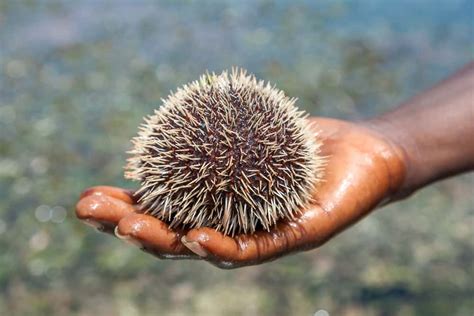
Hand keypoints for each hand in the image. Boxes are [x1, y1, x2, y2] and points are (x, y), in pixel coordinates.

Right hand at [76, 117, 405, 267]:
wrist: (366, 153)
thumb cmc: (305, 145)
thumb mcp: (253, 134)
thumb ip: (217, 136)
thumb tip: (174, 122)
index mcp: (220, 207)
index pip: (165, 213)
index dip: (126, 209)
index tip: (88, 197)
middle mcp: (234, 228)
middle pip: (175, 236)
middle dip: (132, 227)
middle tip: (92, 213)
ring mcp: (262, 238)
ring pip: (205, 250)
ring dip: (165, 241)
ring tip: (131, 227)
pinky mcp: (296, 238)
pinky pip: (256, 249)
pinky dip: (222, 248)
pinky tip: (195, 240)